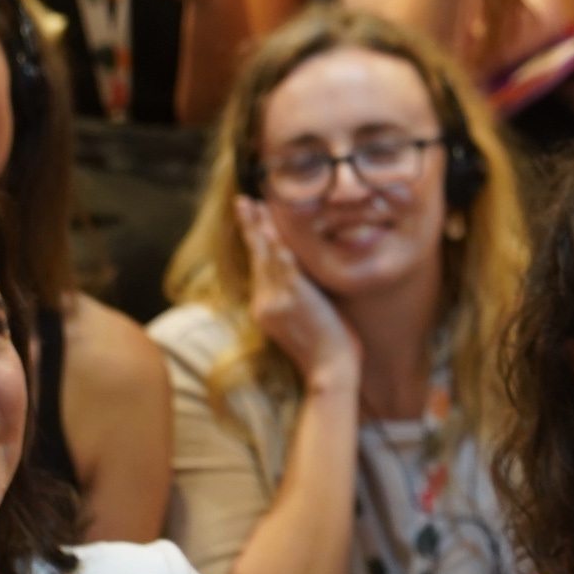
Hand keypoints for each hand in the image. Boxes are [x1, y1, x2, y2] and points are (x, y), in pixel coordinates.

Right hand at [235, 196, 359, 393]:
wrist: (330, 372)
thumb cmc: (326, 348)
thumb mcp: (304, 318)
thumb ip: (298, 294)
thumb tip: (304, 272)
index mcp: (265, 307)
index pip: (258, 265)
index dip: (255, 240)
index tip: (253, 217)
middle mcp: (264, 302)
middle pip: (257, 255)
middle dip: (251, 226)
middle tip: (243, 200)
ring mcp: (276, 300)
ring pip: (267, 256)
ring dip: (262, 228)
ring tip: (255, 205)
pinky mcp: (294, 299)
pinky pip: (285, 268)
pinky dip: (281, 249)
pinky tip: (276, 232)